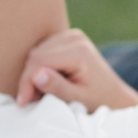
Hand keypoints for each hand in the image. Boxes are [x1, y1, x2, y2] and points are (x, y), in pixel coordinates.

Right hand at [15, 28, 137, 108]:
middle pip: (36, 54)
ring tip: (39, 94)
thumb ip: (57, 87)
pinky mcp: (67, 38)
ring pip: (37, 52)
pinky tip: (45, 82)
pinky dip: (39, 67)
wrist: (114, 96)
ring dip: (33, 74)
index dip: (27, 81)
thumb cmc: (98, 101)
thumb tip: (36, 74)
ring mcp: (71, 35)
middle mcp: (75, 38)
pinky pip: (42, 50)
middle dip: (29, 79)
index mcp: (80, 51)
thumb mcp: (78, 100)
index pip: (40, 60)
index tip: (23, 102)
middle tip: (31, 101)